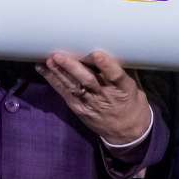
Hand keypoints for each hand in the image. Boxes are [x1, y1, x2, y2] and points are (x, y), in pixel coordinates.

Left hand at [37, 51, 152, 144]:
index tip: (97, 54)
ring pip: (74, 87)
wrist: (126, 131)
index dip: (107, 65)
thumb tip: (113, 47)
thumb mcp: (135, 86)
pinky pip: (65, 94)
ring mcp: (91, 103)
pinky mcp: (79, 108)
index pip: (116, 75)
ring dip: (59, 73)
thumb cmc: (131, 102)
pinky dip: (54, 81)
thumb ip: (124, 70)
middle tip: (60, 56)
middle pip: (88, 81)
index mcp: (124, 89)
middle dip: (72, 68)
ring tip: (49, 60)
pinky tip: (43, 70)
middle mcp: (106, 96)